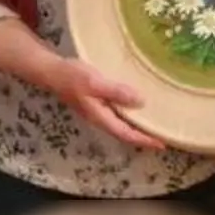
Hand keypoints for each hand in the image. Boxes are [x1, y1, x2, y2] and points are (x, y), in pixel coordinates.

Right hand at [44, 58, 164, 149]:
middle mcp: (100, 117)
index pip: (126, 134)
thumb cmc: (71, 77)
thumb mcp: (94, 83)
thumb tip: (141, 101)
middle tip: (164, 136)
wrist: (50, 70)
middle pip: (125, 132)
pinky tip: (135, 104)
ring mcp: (97, 110)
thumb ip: (116, 92)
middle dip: (143, 136)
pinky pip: (118, 112)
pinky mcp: (96, 101)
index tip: (162, 144)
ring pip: (122, 123)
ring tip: (154, 123)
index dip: (144, 140)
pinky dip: (130, 113)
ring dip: (137, 126)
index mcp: (101, 117)